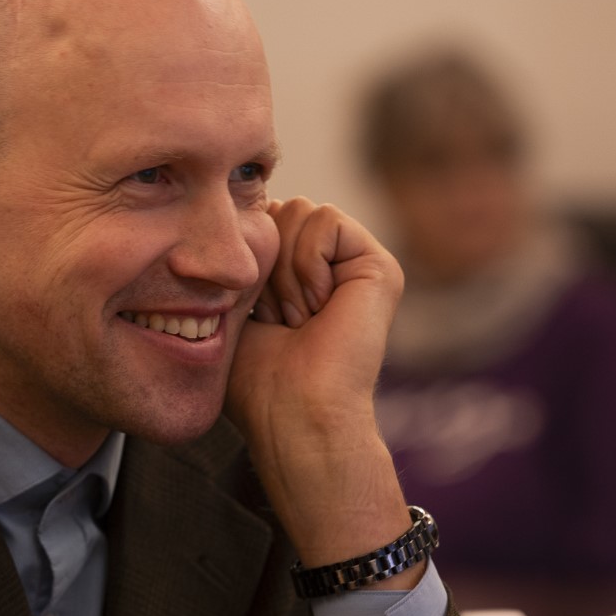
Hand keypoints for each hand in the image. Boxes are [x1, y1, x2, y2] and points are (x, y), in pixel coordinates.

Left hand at [226, 198, 418, 579]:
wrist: (292, 412)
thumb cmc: (256, 377)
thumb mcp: (237, 301)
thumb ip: (245, 252)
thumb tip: (239, 203)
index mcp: (303, 272)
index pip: (263, 217)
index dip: (246, 257)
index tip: (256, 313)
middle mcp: (333, 264)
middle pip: (282, 207)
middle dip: (265, 261)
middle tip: (280, 318)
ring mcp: (358, 264)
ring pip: (301, 209)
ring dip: (283, 269)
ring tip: (297, 317)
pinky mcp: (379, 265)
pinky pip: (325, 220)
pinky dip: (306, 264)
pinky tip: (316, 307)